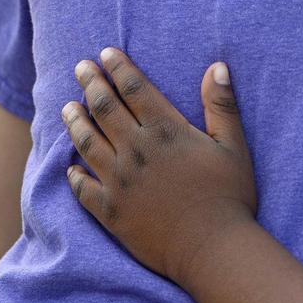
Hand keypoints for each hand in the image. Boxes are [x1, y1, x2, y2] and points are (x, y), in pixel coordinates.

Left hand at [61, 47, 256, 285]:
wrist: (213, 249)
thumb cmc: (230, 197)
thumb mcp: (234, 147)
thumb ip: (222, 106)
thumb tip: (217, 66)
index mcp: (165, 132)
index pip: (134, 90)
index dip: (119, 68)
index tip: (106, 53)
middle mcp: (135, 151)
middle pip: (104, 109)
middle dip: (91, 84)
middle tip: (80, 68)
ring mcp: (118, 181)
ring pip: (86, 143)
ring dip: (75, 121)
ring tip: (67, 107)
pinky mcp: (110, 211)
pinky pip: (83, 187)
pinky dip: (74, 174)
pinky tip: (71, 166)